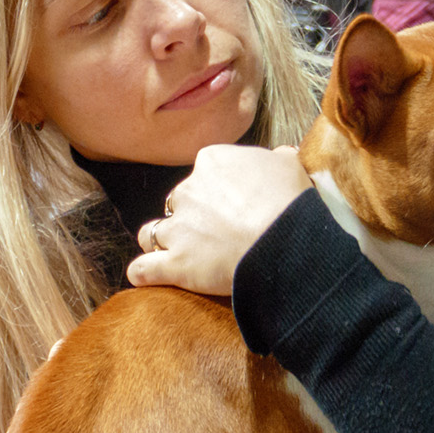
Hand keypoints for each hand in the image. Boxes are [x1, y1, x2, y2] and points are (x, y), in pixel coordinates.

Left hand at [127, 144, 311, 294]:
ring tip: (178, 253)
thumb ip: (279, 158)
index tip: (231, 205)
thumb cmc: (290, 204)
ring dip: (162, 241)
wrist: (285, 242)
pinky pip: (143, 269)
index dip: (216, 190)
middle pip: (177, 201)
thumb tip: (280, 155)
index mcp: (212, 162)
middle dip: (190, 216)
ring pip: (153, 232)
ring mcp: (177, 228)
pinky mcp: (175, 263)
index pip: (203, 172)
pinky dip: (142, 273)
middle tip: (215, 233)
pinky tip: (143, 277)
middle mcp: (188, 191)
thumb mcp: (291, 167)